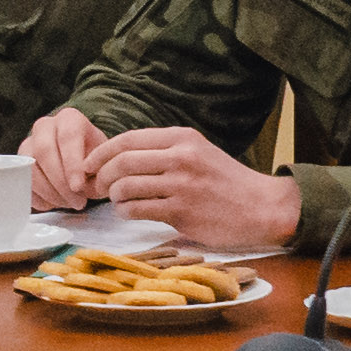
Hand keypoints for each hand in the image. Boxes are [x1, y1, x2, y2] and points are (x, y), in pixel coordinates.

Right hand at [20, 106, 108, 212]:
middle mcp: (45, 126)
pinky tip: (54, 203)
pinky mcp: (18, 163)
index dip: (72, 165)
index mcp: (69, 119)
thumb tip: (81, 187)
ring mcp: (28, 143)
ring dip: (49, 192)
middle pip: (44, 151)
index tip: (78, 187)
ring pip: (29, 167)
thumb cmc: (94, 160)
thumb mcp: (102, 163)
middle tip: (76, 202)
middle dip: (59, 182)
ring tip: (68, 203)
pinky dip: (37, 197)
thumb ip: (96, 173)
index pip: (68, 138)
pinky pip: (21, 181)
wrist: (82, 162)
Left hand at [86, 123, 301, 252]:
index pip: (128, 139)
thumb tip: (118, 157)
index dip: (100, 153)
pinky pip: (138, 210)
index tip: (87, 165)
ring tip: (117, 201)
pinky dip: (126, 212)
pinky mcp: (182, 213)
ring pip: (126, 187)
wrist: (263, 207)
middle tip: (97, 187)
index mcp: (182, 138)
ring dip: (114, 197)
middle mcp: (181, 158)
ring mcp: (181, 186)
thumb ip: (163, 150)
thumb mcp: (198, 151)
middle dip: (100, 176)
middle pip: (121, 162)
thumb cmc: (226, 181)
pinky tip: (129, 213)